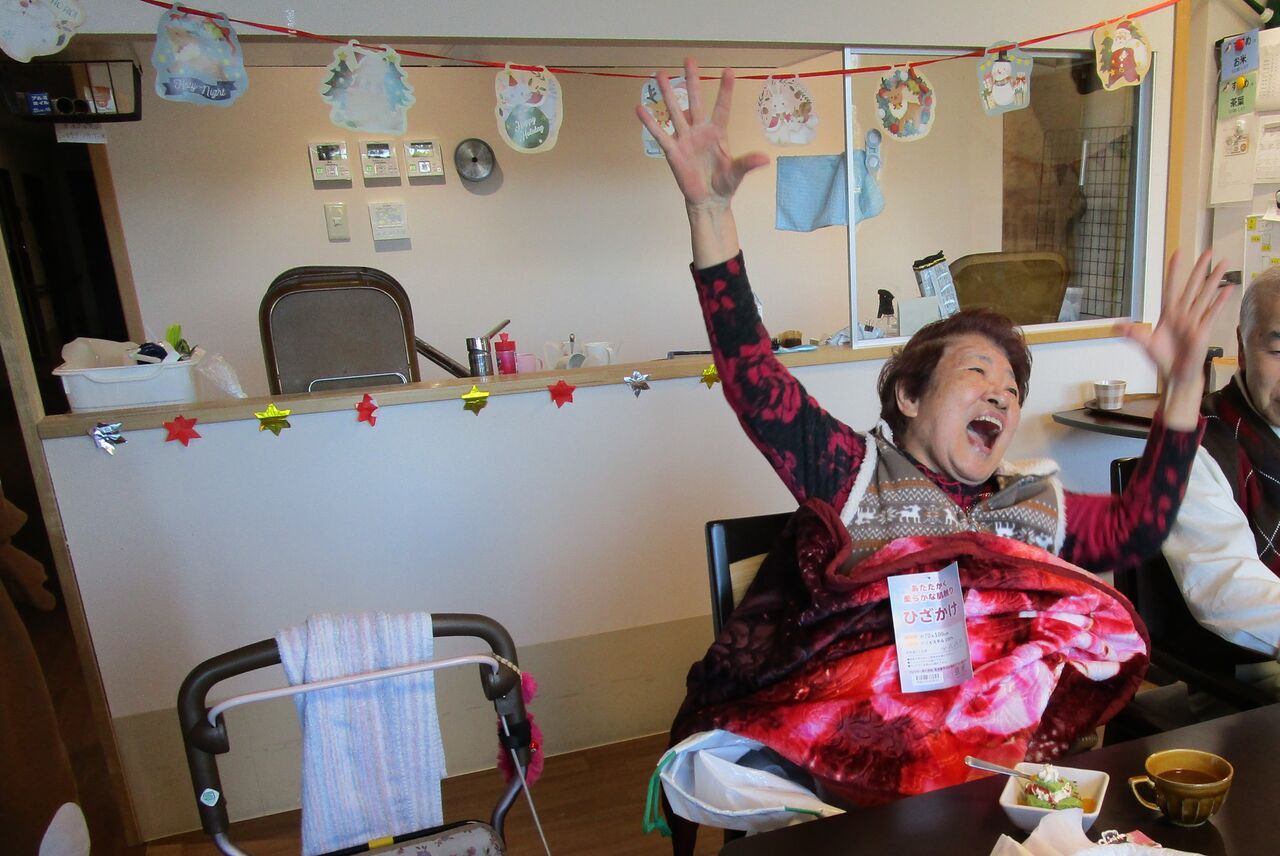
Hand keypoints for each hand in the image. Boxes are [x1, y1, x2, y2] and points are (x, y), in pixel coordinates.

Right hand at [634, 58, 768, 213]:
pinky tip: (640, 109)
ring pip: (675, 112)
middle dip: (692, 81)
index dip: (725, 90)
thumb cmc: (725, 184)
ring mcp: (685, 139)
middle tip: (688, 59)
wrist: (708, 200)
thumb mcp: (737, 173)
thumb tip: (764, 159)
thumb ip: (747, 164)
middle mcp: (700, 131)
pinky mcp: (673, 152)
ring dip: (668, 94)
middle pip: (696, 101)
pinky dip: (651, 123)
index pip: (722, 107)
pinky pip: (660, 135)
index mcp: (718, 133)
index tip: (728, 70)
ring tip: (659, 74)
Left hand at [1121, 250, 1233, 385]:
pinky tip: (1227, 289)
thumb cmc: (1162, 360)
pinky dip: (1220, 300)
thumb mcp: (1145, 344)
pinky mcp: (1203, 330)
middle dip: (1200, 268)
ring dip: (1215, 279)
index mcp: (1168, 313)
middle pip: (1192, 285)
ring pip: (1205, 294)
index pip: (1171, 287)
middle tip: (1208, 251)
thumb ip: (1133, 333)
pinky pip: (1213, 312)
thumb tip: (1116, 326)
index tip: (1178, 254)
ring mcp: (1194, 320)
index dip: (1174, 271)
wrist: (1175, 375)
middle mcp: (1183, 313)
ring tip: (1224, 263)